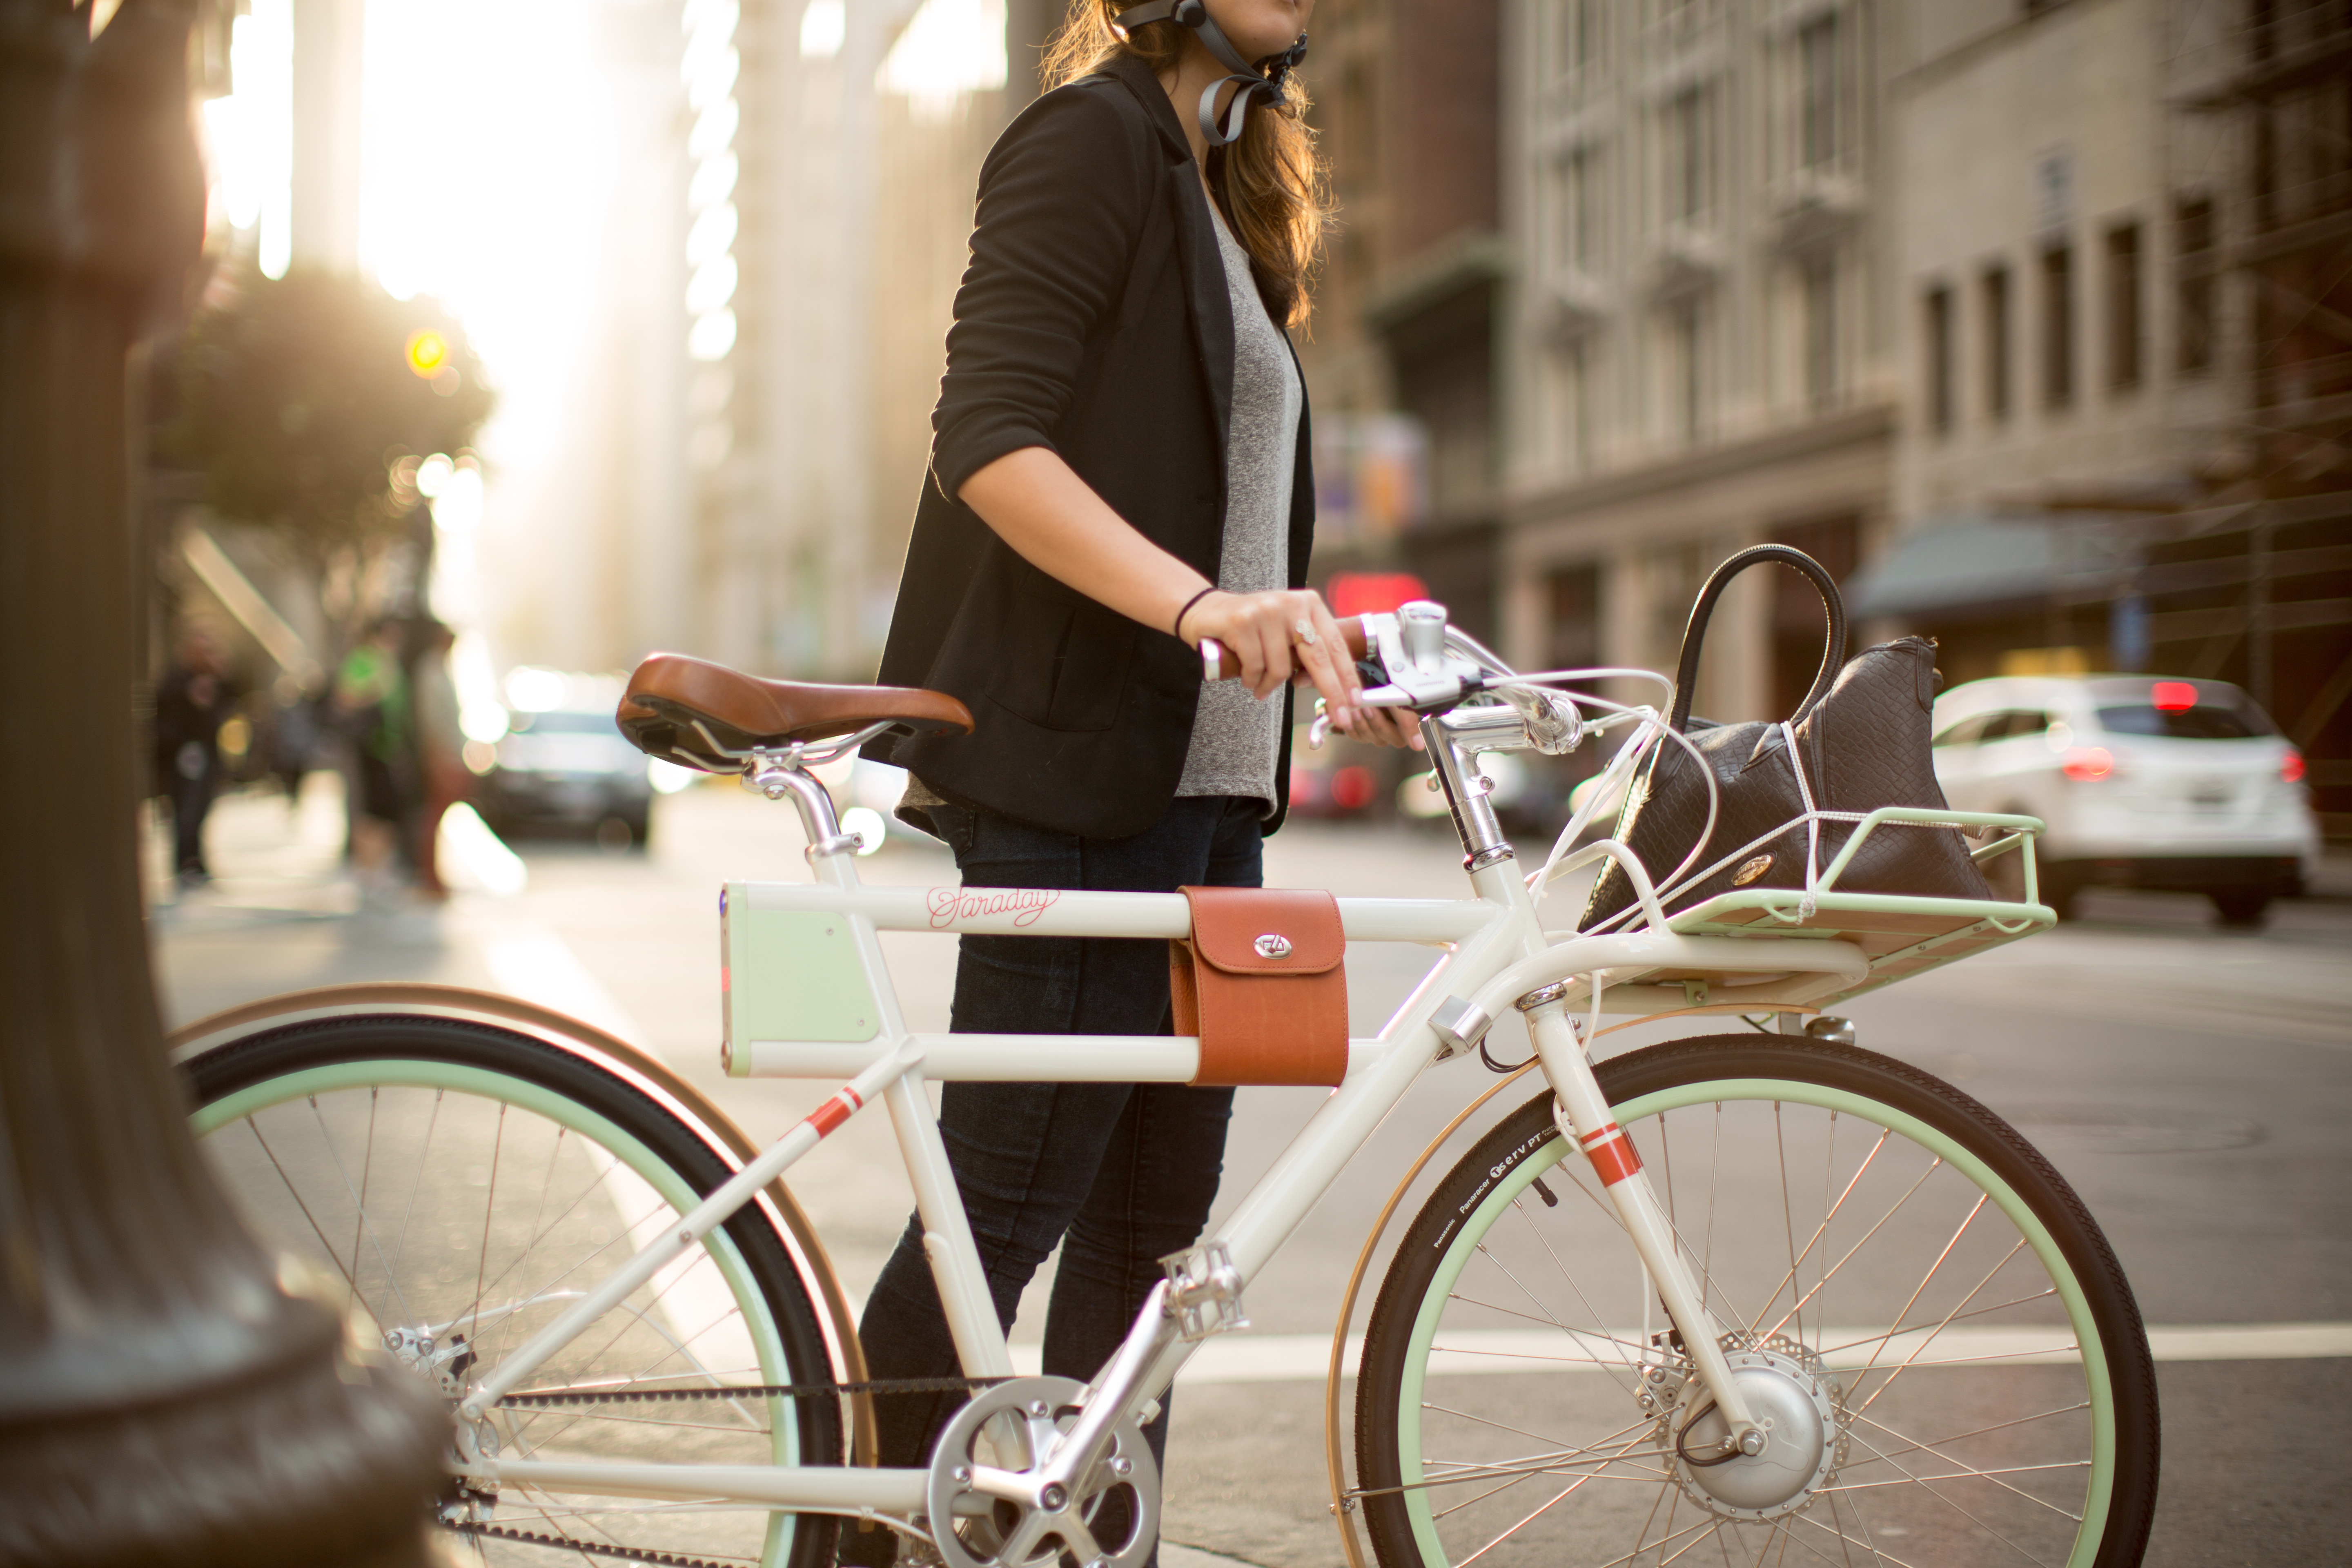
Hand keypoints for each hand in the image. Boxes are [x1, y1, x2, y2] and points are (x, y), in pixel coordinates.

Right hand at [1183, 588, 1419, 747]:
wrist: (1205, 610)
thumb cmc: (1250, 628)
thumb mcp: (1285, 633)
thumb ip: (1305, 653)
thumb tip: (1324, 687)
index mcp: (1309, 604)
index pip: (1335, 645)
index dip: (1347, 676)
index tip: (1357, 701)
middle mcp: (1291, 604)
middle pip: (1318, 658)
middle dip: (1333, 693)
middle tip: (1342, 718)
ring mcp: (1266, 611)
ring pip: (1281, 668)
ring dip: (1270, 686)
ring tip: (1259, 685)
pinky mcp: (1242, 622)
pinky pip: (1256, 667)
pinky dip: (1252, 680)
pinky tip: (1247, 677)